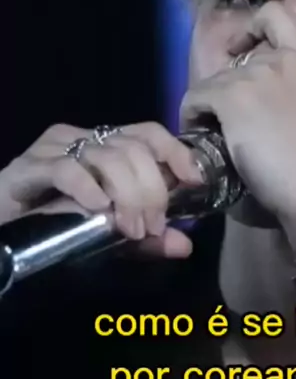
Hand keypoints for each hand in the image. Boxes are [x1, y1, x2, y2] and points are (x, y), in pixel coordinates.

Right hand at [0, 122, 202, 257]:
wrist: (0, 232)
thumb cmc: (53, 227)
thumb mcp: (109, 235)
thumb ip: (146, 239)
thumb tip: (184, 245)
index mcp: (104, 145)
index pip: (148, 132)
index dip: (175, 152)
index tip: (193, 181)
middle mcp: (81, 138)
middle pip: (132, 148)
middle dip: (152, 189)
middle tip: (152, 226)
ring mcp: (53, 149)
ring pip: (106, 156)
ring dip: (127, 195)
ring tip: (130, 228)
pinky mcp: (28, 167)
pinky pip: (66, 169)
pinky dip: (88, 188)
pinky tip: (98, 208)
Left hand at [181, 3, 295, 220]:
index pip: (274, 16)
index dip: (252, 28)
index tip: (242, 52)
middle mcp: (284, 60)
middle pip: (238, 58)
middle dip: (230, 85)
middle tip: (228, 117)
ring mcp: (256, 77)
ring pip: (215, 82)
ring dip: (210, 107)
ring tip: (215, 138)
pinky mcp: (232, 99)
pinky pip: (196, 98)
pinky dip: (193, 116)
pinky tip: (203, 138)